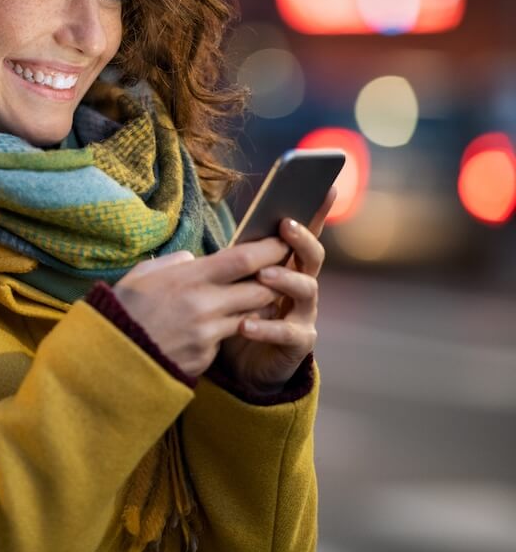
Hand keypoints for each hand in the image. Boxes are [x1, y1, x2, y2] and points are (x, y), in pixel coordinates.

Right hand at [111, 235, 291, 379]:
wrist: (109, 357)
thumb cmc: (123, 310)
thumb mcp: (142, 276)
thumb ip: (173, 264)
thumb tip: (193, 260)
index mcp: (188, 278)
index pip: (243, 259)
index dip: (269, 249)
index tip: (282, 241)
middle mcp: (204, 305)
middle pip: (261, 289)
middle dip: (275, 281)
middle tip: (280, 272)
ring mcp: (207, 333)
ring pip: (251, 315)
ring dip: (257, 307)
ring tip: (254, 298)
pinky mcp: (206, 356)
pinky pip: (228, 338)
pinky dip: (230, 329)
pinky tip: (219, 326)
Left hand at [214, 186, 335, 391]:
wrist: (242, 365)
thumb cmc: (238, 313)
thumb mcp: (234, 283)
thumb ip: (236, 262)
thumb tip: (224, 241)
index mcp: (287, 266)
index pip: (303, 234)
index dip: (317, 211)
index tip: (326, 186)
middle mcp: (301, 285)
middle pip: (312, 256)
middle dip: (301, 239)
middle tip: (286, 226)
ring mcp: (303, 314)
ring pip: (306, 290)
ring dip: (286, 279)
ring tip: (264, 275)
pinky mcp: (298, 343)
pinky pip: (287, 332)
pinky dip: (267, 327)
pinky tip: (246, 324)